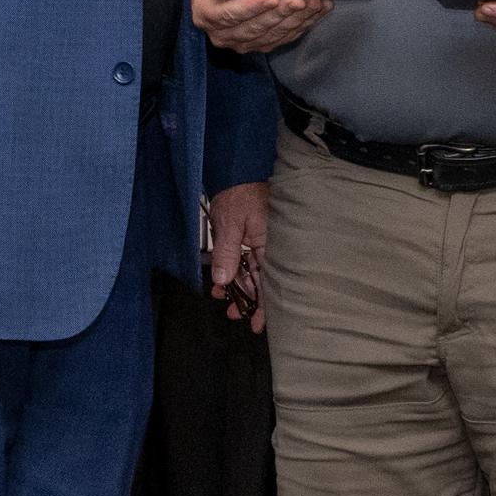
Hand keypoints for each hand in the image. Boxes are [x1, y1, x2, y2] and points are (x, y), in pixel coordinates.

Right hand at [191, 0, 338, 57]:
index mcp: (206, 12)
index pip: (227, 15)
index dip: (250, 8)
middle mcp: (224, 33)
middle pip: (254, 28)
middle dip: (279, 14)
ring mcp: (247, 41)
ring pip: (274, 34)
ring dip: (296, 18)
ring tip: (313, 0)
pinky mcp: (267, 41)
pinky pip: (288, 36)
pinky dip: (306, 22)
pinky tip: (319, 7)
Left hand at [205, 181, 270, 332]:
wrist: (237, 171)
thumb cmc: (239, 192)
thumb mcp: (230, 224)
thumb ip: (226, 253)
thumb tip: (223, 280)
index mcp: (271, 245)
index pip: (271, 283)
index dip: (265, 307)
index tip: (255, 324)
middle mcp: (270, 247)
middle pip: (263, 282)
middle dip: (248, 300)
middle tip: (234, 314)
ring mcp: (261, 244)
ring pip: (253, 273)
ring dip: (238, 286)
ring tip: (223, 297)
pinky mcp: (253, 239)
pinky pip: (247, 261)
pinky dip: (236, 271)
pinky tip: (224, 280)